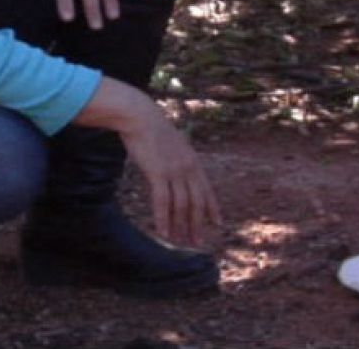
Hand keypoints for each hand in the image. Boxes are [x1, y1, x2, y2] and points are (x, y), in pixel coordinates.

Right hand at [75, 78, 221, 245]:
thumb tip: (177, 172)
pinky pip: (162, 203)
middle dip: (198, 225)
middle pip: (197, 203)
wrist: (140, 116)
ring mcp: (174, 171)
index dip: (213, 208)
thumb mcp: (173, 145)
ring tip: (181, 242)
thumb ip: (178, 160)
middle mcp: (188, 168)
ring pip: (182, 206)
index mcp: (193, 161)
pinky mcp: (158, 173)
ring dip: (181, 227)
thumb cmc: (152, 130)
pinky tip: (163, 233)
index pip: (207, 190)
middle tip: (198, 243)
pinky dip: (164, 220)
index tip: (218, 224)